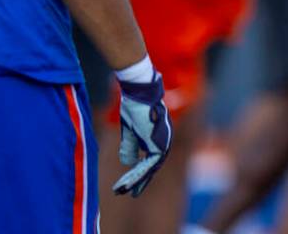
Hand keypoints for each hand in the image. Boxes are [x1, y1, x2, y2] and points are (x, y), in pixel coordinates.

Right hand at [112, 73, 172, 196]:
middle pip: (152, 166)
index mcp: (157, 137)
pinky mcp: (159, 142)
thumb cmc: (134, 106)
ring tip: (124, 190)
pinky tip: (128, 182)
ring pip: (151, 168)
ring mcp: (163, 141)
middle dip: (140, 181)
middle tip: (130, 194)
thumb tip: (128, 163)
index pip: (150, 159)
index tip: (129, 184)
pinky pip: (149, 163)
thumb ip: (130, 146)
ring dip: (137, 180)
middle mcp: (163, 140)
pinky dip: (137, 174)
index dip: (139, 172)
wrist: (139, 92)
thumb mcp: (129, 129)